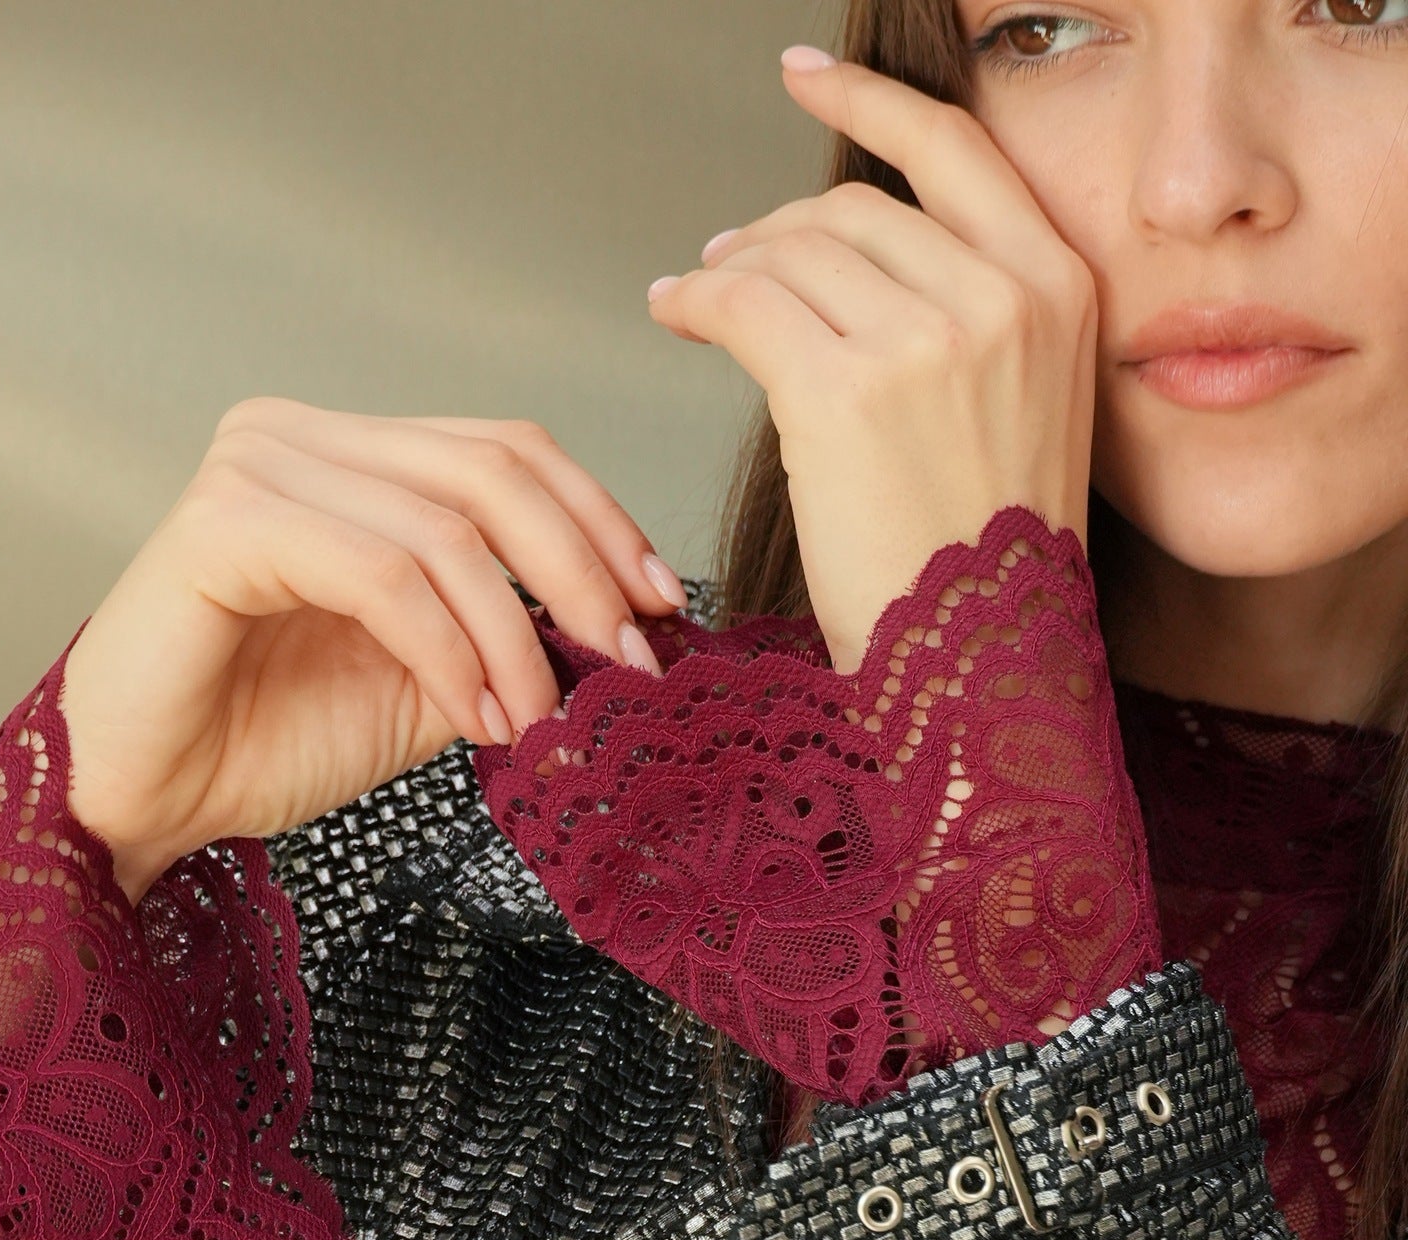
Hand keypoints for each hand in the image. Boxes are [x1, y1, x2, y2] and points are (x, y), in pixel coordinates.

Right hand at [57, 399, 684, 897]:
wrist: (140, 800)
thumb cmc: (258, 742)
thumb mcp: (422, 686)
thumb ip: (501, 636)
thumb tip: (617, 632)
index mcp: (349, 457)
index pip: (506, 452)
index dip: (599, 521)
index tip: (660, 608)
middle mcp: (299, 435)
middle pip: (492, 468)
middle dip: (581, 570)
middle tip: (628, 664)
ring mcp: (258, 466)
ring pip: (446, 529)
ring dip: (514, 636)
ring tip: (538, 722)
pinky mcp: (225, 524)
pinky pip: (382, 574)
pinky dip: (449, 651)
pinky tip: (478, 718)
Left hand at [648, 52, 1096, 672]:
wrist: (982, 667)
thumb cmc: (983, 567)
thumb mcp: (1025, 412)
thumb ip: (971, 319)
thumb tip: (853, 256)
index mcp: (1060, 289)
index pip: (954, 151)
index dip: (871, 102)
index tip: (807, 77)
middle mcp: (1003, 298)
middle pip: (854, 209)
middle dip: (775, 231)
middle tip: (728, 263)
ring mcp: (926, 340)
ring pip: (793, 253)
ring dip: (730, 270)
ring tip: (698, 298)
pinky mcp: (844, 391)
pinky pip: (743, 306)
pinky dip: (696, 301)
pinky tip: (674, 314)